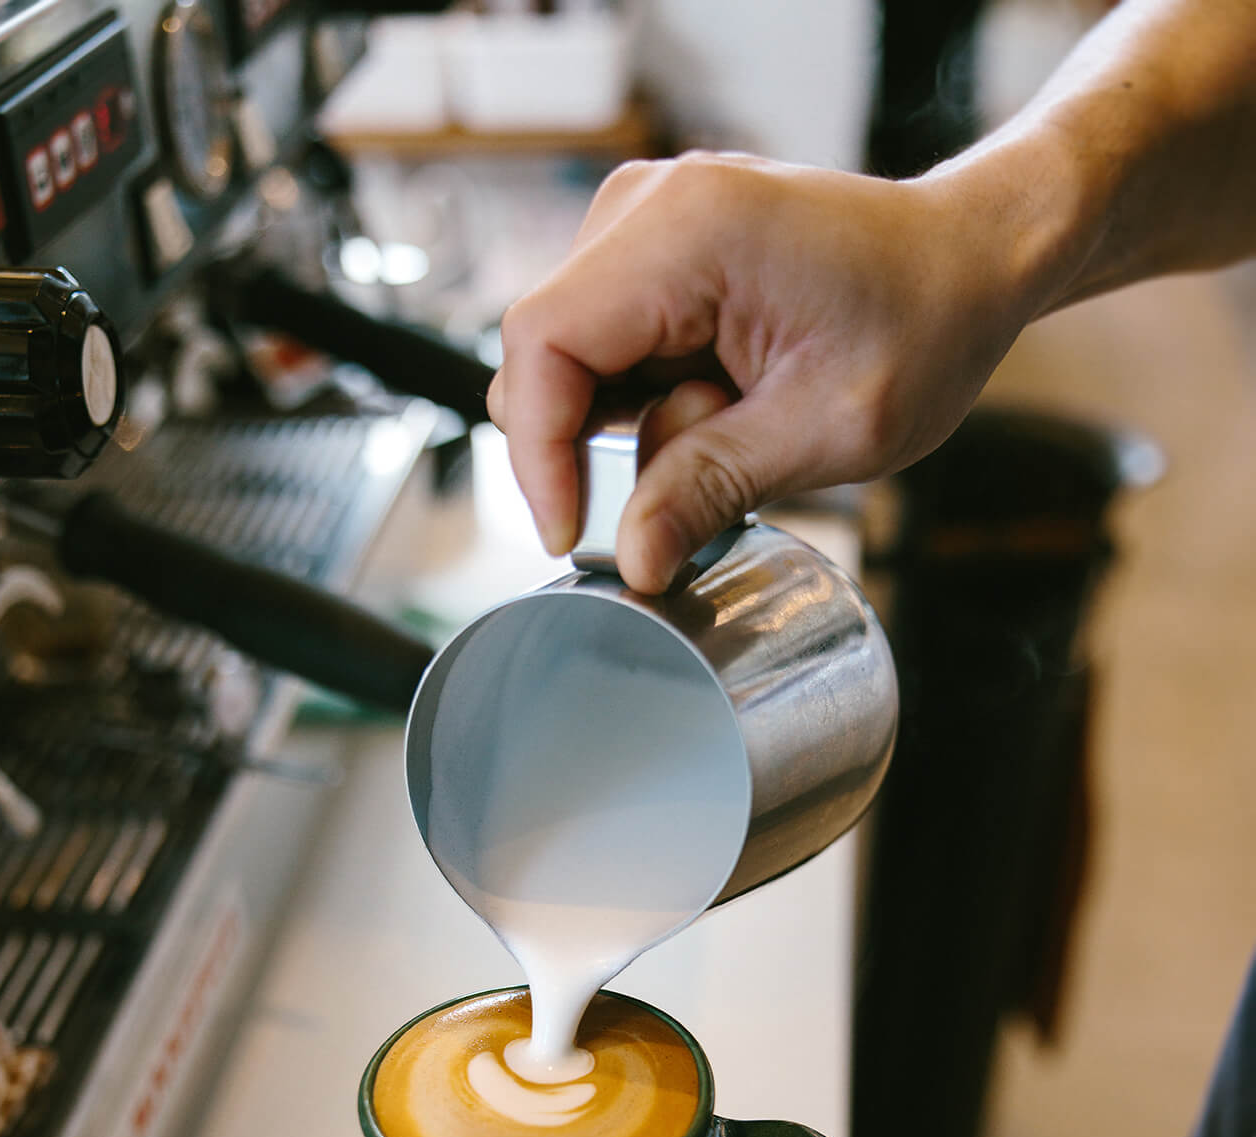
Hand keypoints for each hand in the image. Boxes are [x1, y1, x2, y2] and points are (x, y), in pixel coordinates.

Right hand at [487, 151, 1050, 589]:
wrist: (967, 262)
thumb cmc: (921, 325)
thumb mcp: (827, 431)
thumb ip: (712, 488)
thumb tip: (631, 560)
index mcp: (690, 229)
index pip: (545, 344)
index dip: (539, 453)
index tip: (573, 534)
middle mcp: (649, 205)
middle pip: (543, 354)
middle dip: (591, 446)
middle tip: (686, 488)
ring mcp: (643, 220)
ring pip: (567, 360)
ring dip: (626, 426)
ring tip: (730, 428)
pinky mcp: (648, 250)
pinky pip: (601, 350)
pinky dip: (642, 404)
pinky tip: (716, 407)